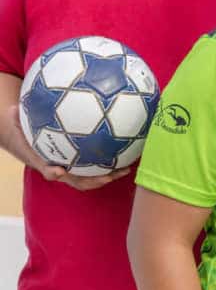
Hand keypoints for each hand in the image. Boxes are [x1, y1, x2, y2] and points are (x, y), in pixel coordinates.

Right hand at [6, 105, 129, 190]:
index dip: (53, 172)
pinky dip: (111, 164)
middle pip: (77, 180)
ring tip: (126, 168)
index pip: (48, 170)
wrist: (25, 140)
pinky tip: (129, 153)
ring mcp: (72, 169)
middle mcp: (60, 169)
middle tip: (109, 176)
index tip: (58, 171)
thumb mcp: (17, 124)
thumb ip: (17, 118)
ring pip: (91, 177)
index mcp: (44, 162)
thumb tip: (12, 108)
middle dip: (94, 180)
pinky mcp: (81, 165)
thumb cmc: (23, 132)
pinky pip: (97, 167)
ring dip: (108, 175)